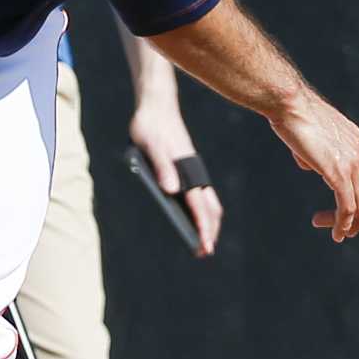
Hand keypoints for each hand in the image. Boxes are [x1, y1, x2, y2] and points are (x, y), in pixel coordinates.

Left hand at [129, 107, 223, 256]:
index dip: (202, 227)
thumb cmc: (150, 127)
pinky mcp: (187, 167)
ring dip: (208, 221)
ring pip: (208, 200)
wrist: (155, 106)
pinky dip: (203, 209)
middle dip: (209, 229)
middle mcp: (193, 172)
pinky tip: (193, 217)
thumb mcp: (150, 146)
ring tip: (202, 240)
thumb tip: (169, 190)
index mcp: (186, 170)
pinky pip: (200, 193)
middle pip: (209, 206)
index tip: (204, 246)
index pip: (198, 205)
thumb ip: (161, 166)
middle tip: (204, 252)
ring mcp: (192, 170)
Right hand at [267, 98, 358, 241]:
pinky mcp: (338, 172)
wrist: (289, 103)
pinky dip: (343, 223)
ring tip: (336, 233)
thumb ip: (316, 150)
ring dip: (350, 223)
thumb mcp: (311, 132)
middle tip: (344, 229)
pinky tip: (335, 232)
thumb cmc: (292, 113)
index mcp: (356, 141)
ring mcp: (351, 163)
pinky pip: (348, 206)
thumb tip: (309, 165)